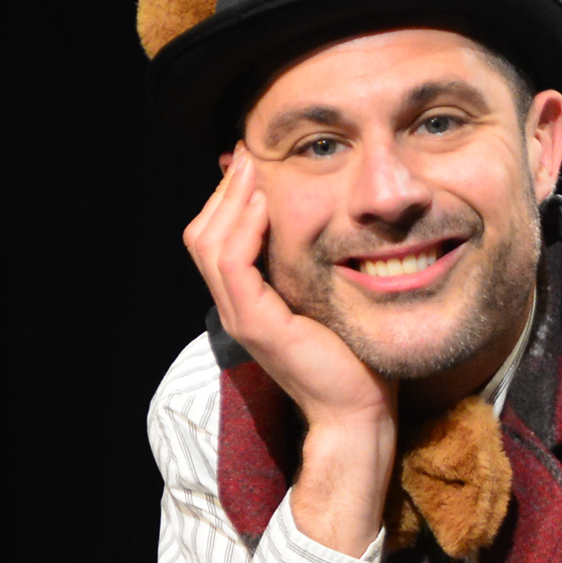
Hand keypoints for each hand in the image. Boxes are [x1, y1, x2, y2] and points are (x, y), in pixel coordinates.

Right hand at [184, 153, 394, 556]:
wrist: (360, 410)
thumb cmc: (355, 358)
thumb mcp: (330, 298)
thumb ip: (314, 264)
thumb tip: (327, 224)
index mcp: (247, 300)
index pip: (215, 237)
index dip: (228, 197)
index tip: (253, 161)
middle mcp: (235, 307)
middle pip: (201, 234)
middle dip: (224, 189)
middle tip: (249, 152)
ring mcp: (240, 316)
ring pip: (208, 243)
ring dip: (229, 199)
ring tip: (252, 166)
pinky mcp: (256, 324)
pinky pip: (233, 264)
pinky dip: (244, 228)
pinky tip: (263, 203)